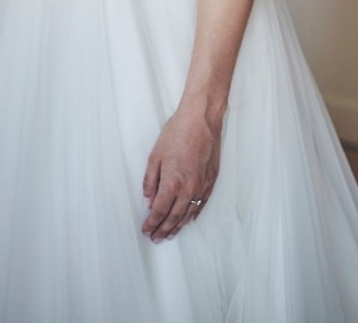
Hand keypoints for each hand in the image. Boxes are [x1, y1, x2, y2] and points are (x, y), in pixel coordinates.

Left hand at [142, 101, 221, 241]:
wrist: (201, 119)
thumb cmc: (177, 133)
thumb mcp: (155, 155)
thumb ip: (150, 181)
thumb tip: (148, 200)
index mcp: (172, 183)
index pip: (159, 211)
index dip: (151, 223)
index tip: (146, 230)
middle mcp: (188, 189)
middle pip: (174, 217)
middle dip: (163, 230)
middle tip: (155, 238)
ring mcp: (201, 186)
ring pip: (188, 214)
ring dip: (177, 227)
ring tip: (169, 234)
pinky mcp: (211, 181)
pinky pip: (201, 205)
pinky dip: (193, 215)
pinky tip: (188, 220)